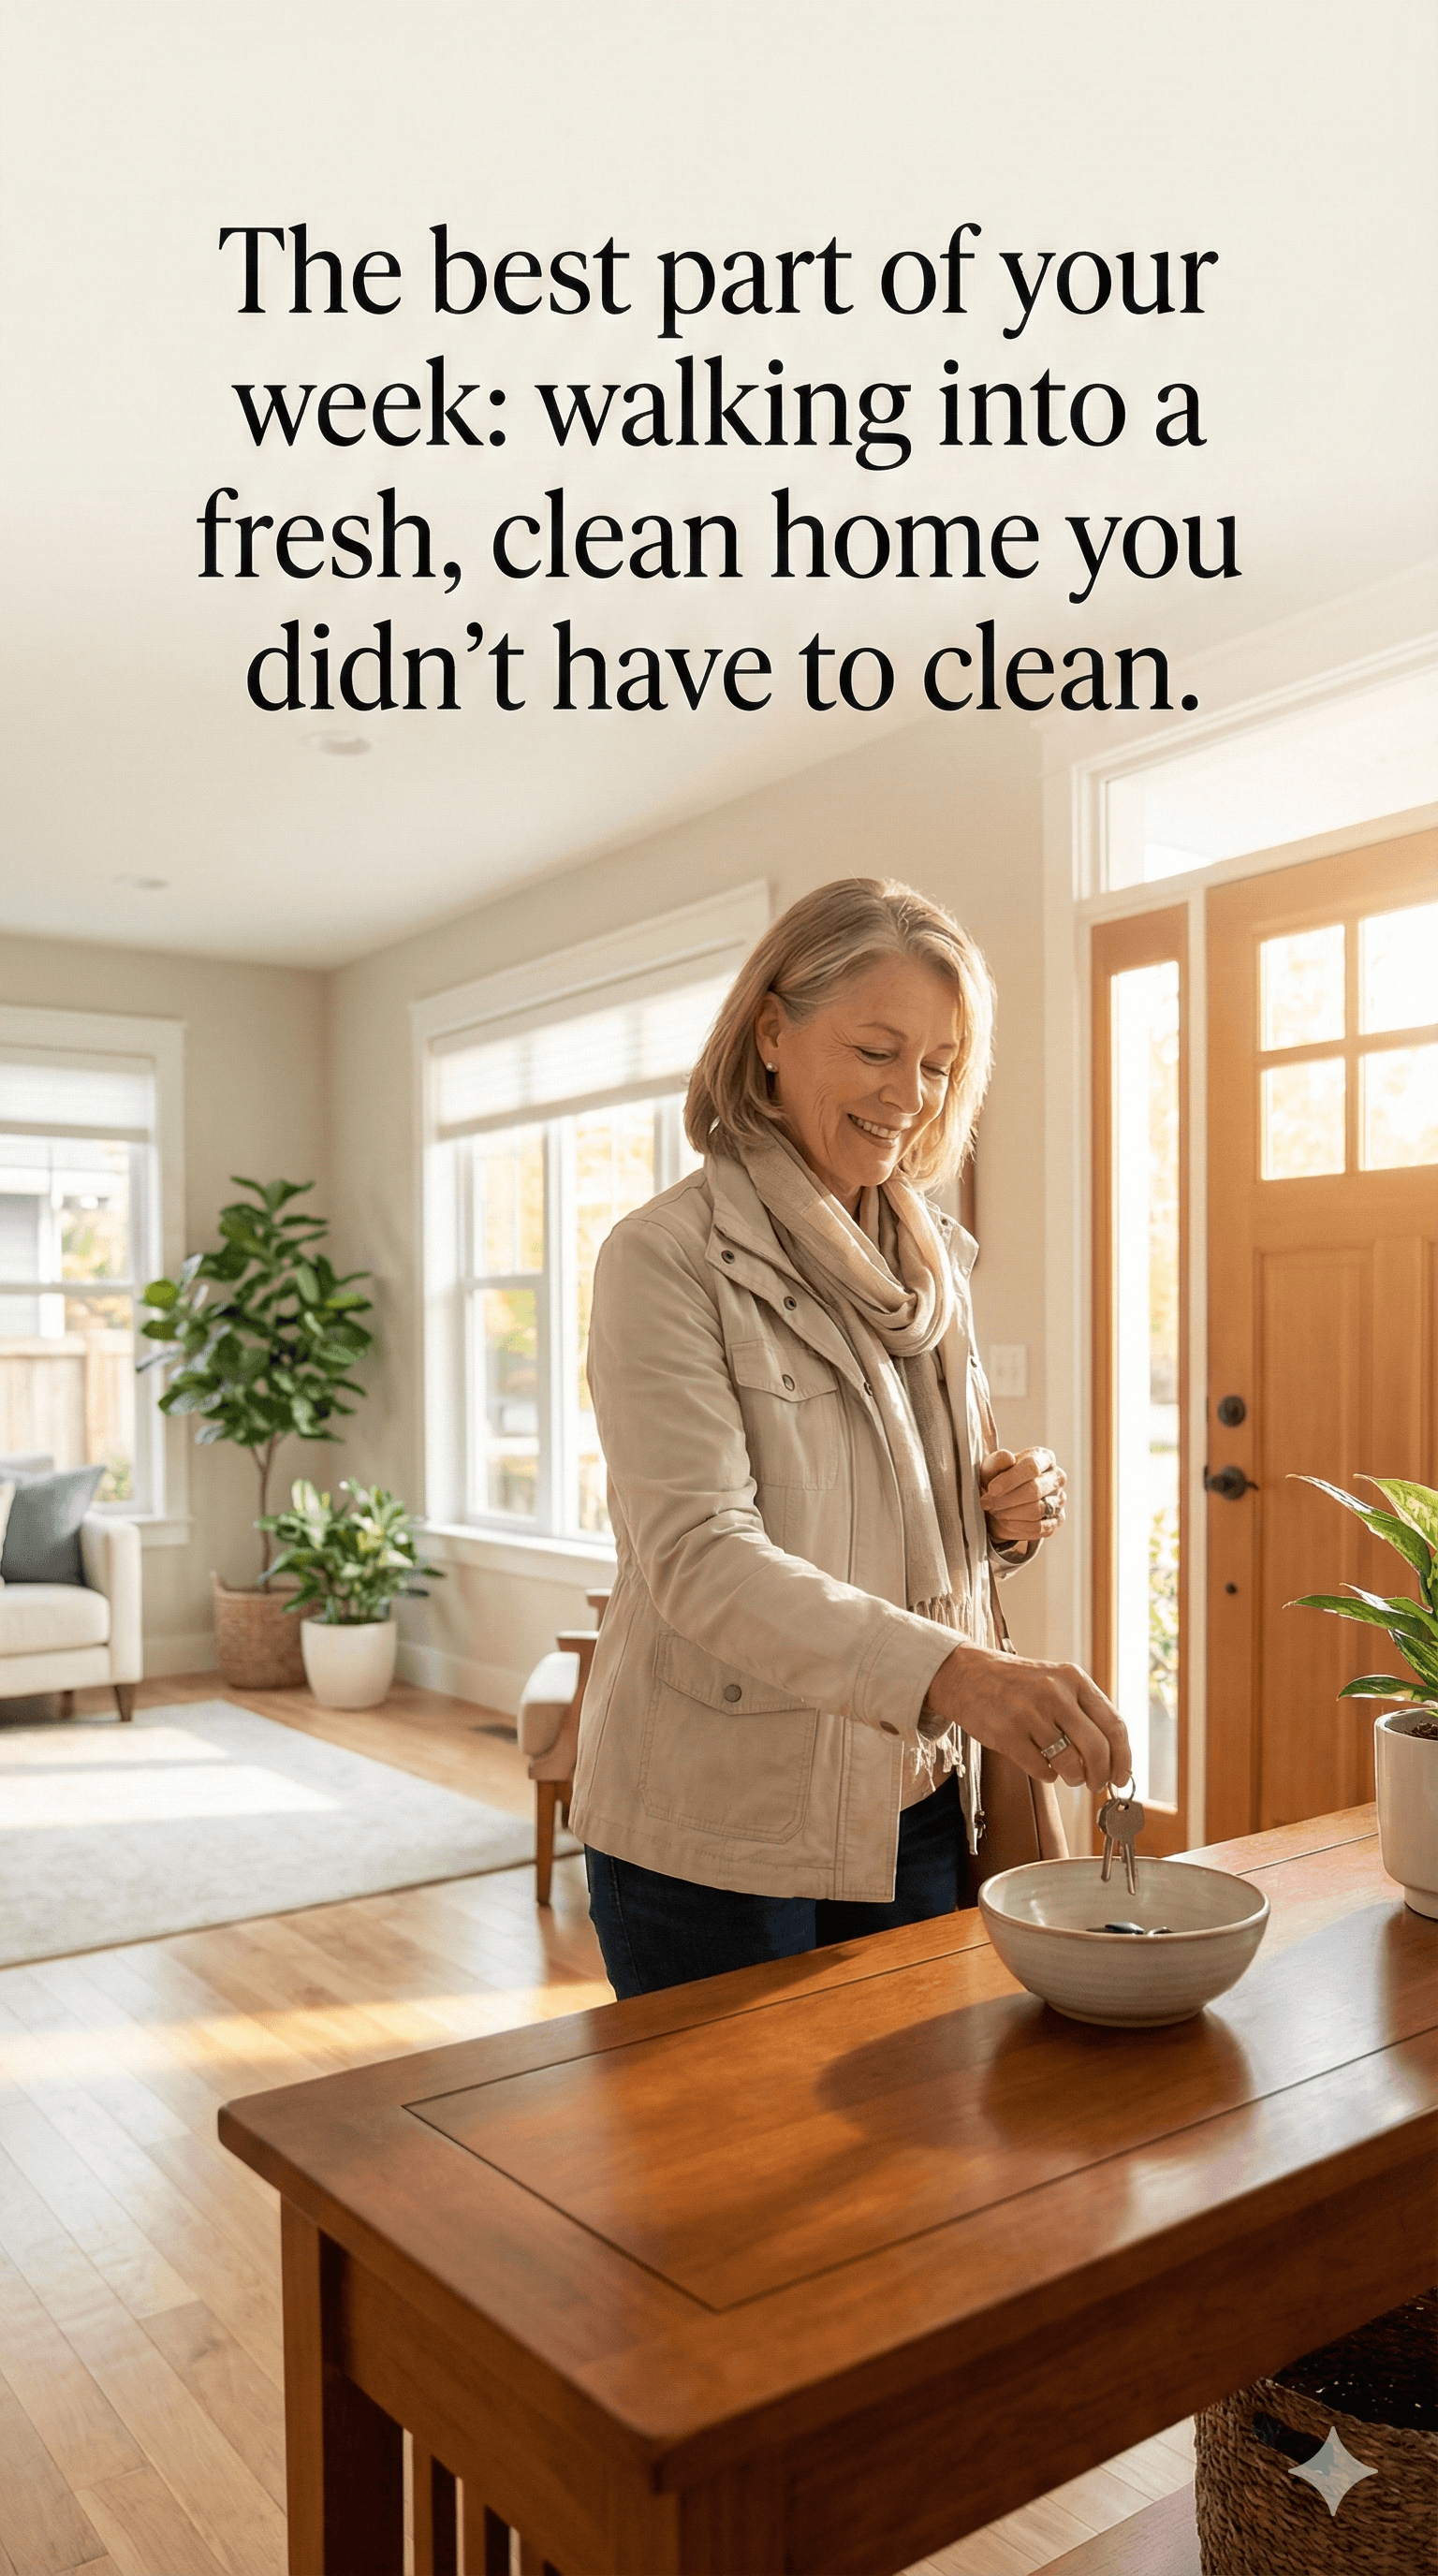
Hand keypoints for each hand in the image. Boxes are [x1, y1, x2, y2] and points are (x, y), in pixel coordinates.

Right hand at [923, 1638, 1129, 1794]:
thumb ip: (1084, 1710)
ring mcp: (1030, 1714)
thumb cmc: (1016, 1684)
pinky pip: (1042, 1770)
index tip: (1122, 1775)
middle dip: (1101, 1776)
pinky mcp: (1007, 1735)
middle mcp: (1055, 1694)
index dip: (1123, 1757)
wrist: (966, 1675)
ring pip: (1070, 1764)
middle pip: (1097, 1749)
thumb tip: (1113, 1757)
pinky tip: (1040, 1763)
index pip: (1114, 1725)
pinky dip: (1048, 1775)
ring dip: (1073, 1777)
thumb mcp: (1056, 1681)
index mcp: (1074, 1679)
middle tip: (1097, 1784)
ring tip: (1067, 1773)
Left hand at [981, 1445, 1066, 1545]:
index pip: (1032, 1467)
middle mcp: (1057, 1477)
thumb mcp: (991, 1468)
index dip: (1009, 1480)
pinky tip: (1005, 1521)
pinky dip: (1017, 1526)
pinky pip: (1039, 1527)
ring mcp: (1060, 1499)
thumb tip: (1008, 1457)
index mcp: (1044, 1457)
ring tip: (994, 1511)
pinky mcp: (1057, 1520)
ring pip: (1037, 1510)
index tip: (990, 1490)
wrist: (1000, 1503)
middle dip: (1006, 1499)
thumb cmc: (997, 1480)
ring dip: (1009, 1513)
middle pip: (1035, 1490)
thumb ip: (997, 1461)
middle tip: (987, 1503)